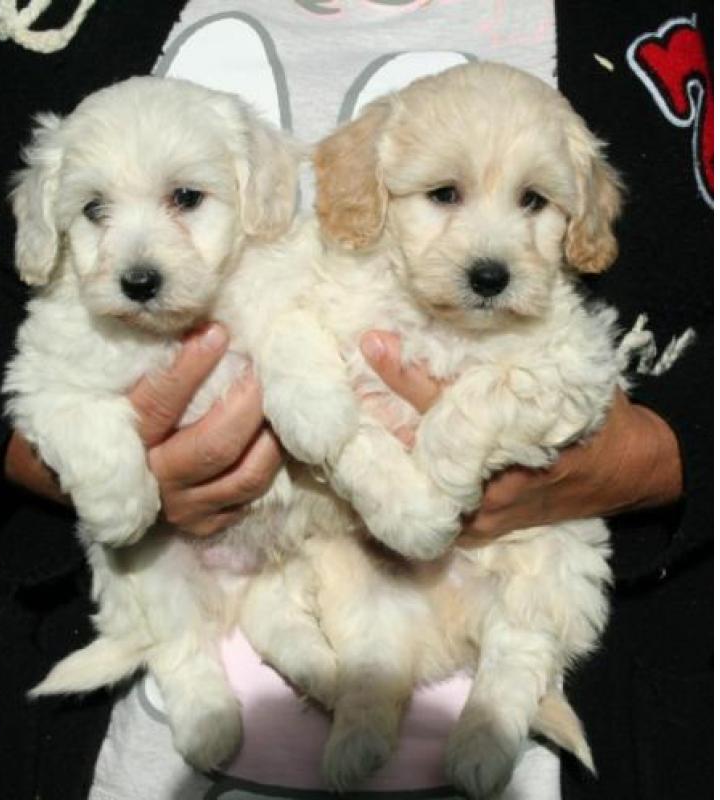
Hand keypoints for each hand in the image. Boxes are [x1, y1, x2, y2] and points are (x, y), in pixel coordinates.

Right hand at [5, 323, 282, 536]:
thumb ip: (147, 364)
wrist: (99, 482)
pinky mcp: (205, 523)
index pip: (161, 403)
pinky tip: (272, 435)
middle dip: (247, 403)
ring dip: (269, 437)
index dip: (192, 367)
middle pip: (216, 445)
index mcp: (127, 442)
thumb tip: (194, 320)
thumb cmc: (116, 418)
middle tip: (260, 370)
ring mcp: (183, 507)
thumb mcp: (118, 390)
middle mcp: (156, 480)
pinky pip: (250, 496)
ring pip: (244, 476)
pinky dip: (269, 465)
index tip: (217, 332)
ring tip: (275, 403)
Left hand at [360, 330, 682, 546]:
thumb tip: (466, 320)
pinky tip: (380, 459)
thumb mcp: (563, 375)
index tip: (373, 344)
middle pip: (420, 448)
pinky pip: (434, 511)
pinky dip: (409, 484)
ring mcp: (484, 515)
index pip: (443, 402)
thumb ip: (515, 358)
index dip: (405, 372)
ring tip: (350, 419)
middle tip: (344, 382)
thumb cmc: (596, 416)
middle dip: (380, 415)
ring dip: (387, 451)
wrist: (628, 469)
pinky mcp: (482, 530)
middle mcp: (492, 483)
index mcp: (512, 436)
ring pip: (421, 484)